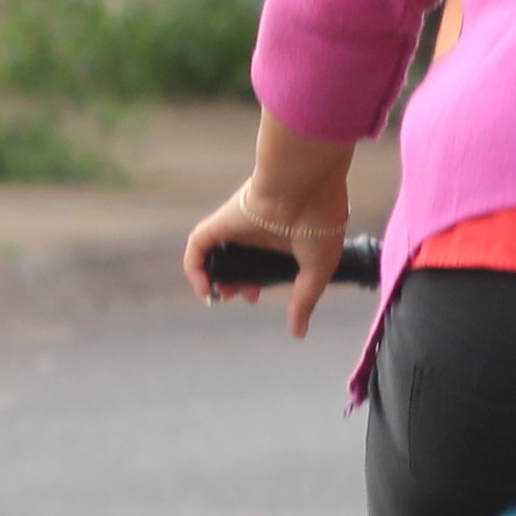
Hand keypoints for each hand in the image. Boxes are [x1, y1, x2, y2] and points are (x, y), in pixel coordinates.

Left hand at [184, 132, 354, 337]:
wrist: (305, 182)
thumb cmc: (320, 219)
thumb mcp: (317, 270)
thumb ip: (304, 301)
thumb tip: (298, 332)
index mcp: (283, 238)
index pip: (261, 264)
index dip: (255, 283)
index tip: (257, 296)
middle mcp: (258, 231)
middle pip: (237, 261)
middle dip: (236, 283)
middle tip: (243, 296)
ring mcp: (238, 226)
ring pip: (216, 254)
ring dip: (215, 277)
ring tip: (221, 294)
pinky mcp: (221, 221)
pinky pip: (198, 245)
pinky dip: (194, 268)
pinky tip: (203, 288)